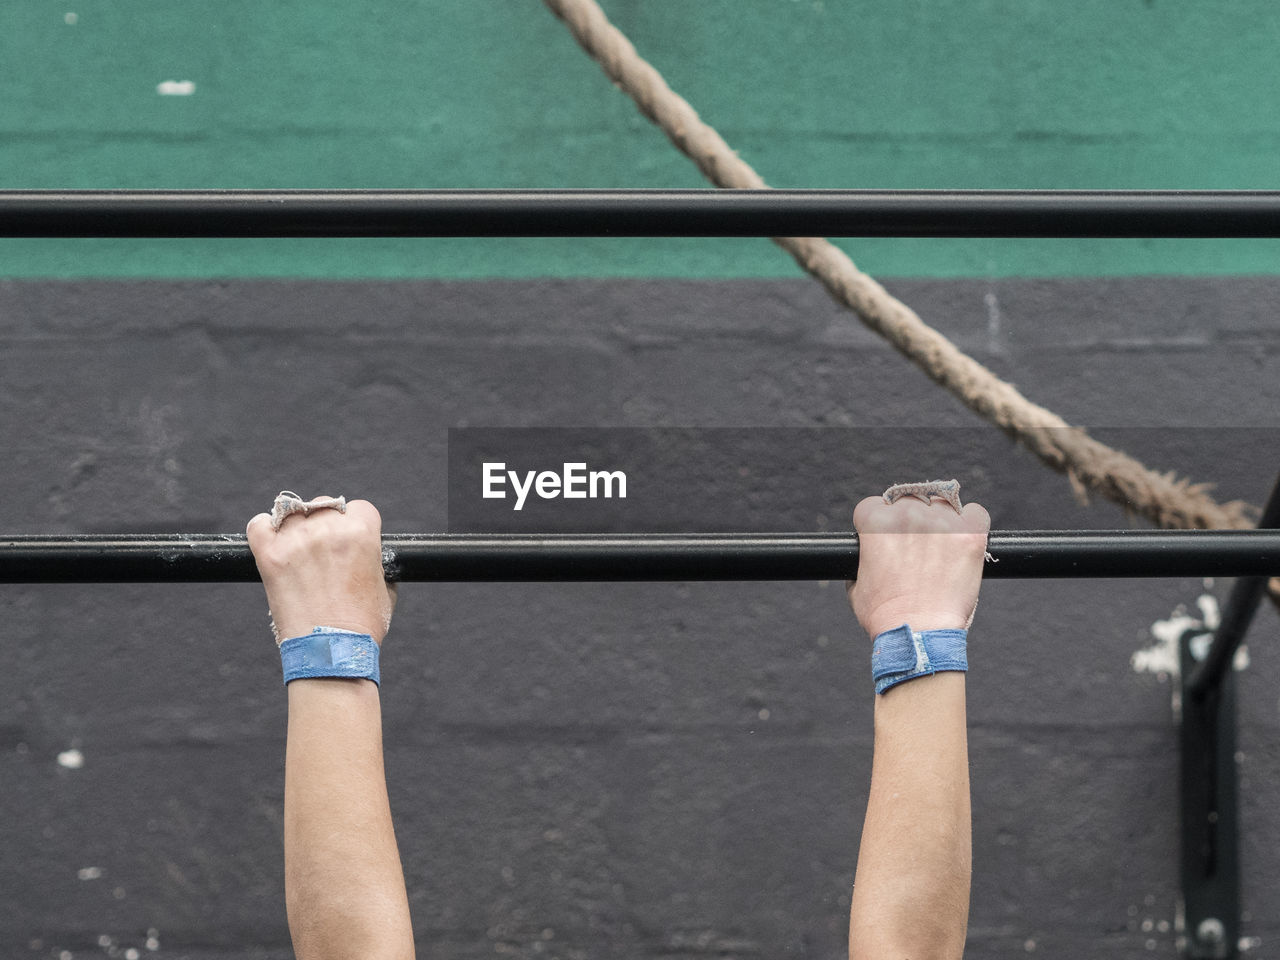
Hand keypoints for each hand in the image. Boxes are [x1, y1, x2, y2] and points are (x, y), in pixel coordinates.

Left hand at [246, 498, 395, 644]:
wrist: (331, 652)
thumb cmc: (361, 625)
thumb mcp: (386, 589)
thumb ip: (377, 563)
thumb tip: (370, 558)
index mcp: (362, 533)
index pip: (359, 508)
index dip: (356, 523)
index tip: (350, 539)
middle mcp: (328, 530)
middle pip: (325, 504)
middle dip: (326, 524)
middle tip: (324, 552)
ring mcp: (296, 541)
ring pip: (293, 513)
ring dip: (297, 527)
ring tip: (300, 553)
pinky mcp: (270, 556)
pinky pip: (258, 525)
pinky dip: (264, 529)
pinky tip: (273, 542)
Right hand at [847, 494, 989, 639]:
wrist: (919, 635)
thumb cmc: (886, 616)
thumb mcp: (856, 584)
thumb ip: (863, 559)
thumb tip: (871, 554)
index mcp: (876, 522)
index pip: (876, 504)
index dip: (880, 522)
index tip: (887, 538)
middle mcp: (908, 514)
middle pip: (910, 501)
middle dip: (910, 522)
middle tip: (915, 549)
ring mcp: (942, 523)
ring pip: (942, 505)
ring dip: (940, 522)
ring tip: (940, 550)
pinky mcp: (970, 535)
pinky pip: (976, 512)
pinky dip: (971, 523)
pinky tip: (964, 540)